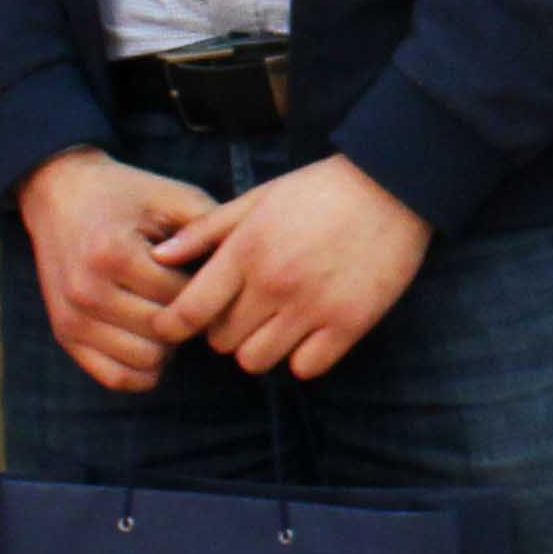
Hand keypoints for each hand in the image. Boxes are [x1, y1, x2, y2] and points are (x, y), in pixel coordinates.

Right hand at [19, 147, 209, 391]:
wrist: (59, 193)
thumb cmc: (126, 195)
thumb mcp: (173, 197)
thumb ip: (210, 231)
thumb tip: (247, 273)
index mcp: (114, 254)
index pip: (184, 299)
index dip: (208, 291)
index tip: (213, 276)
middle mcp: (87, 291)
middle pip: (165, 332)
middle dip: (189, 317)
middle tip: (195, 297)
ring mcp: (71, 318)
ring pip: (146, 361)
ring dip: (168, 345)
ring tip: (171, 314)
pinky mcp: (63, 336)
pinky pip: (116, 377)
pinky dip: (142, 369)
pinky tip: (152, 340)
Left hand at [164, 156, 433, 379]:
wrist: (394, 186)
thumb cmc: (320, 190)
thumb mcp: (258, 198)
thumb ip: (207, 230)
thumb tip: (159, 256)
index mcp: (247, 250)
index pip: (189, 311)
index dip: (171, 326)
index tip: (173, 327)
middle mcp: (275, 283)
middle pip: (221, 342)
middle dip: (223, 329)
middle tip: (242, 309)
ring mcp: (313, 307)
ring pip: (257, 361)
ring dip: (259, 347)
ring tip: (275, 322)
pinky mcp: (350, 324)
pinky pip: (305, 367)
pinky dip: (302, 355)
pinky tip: (310, 330)